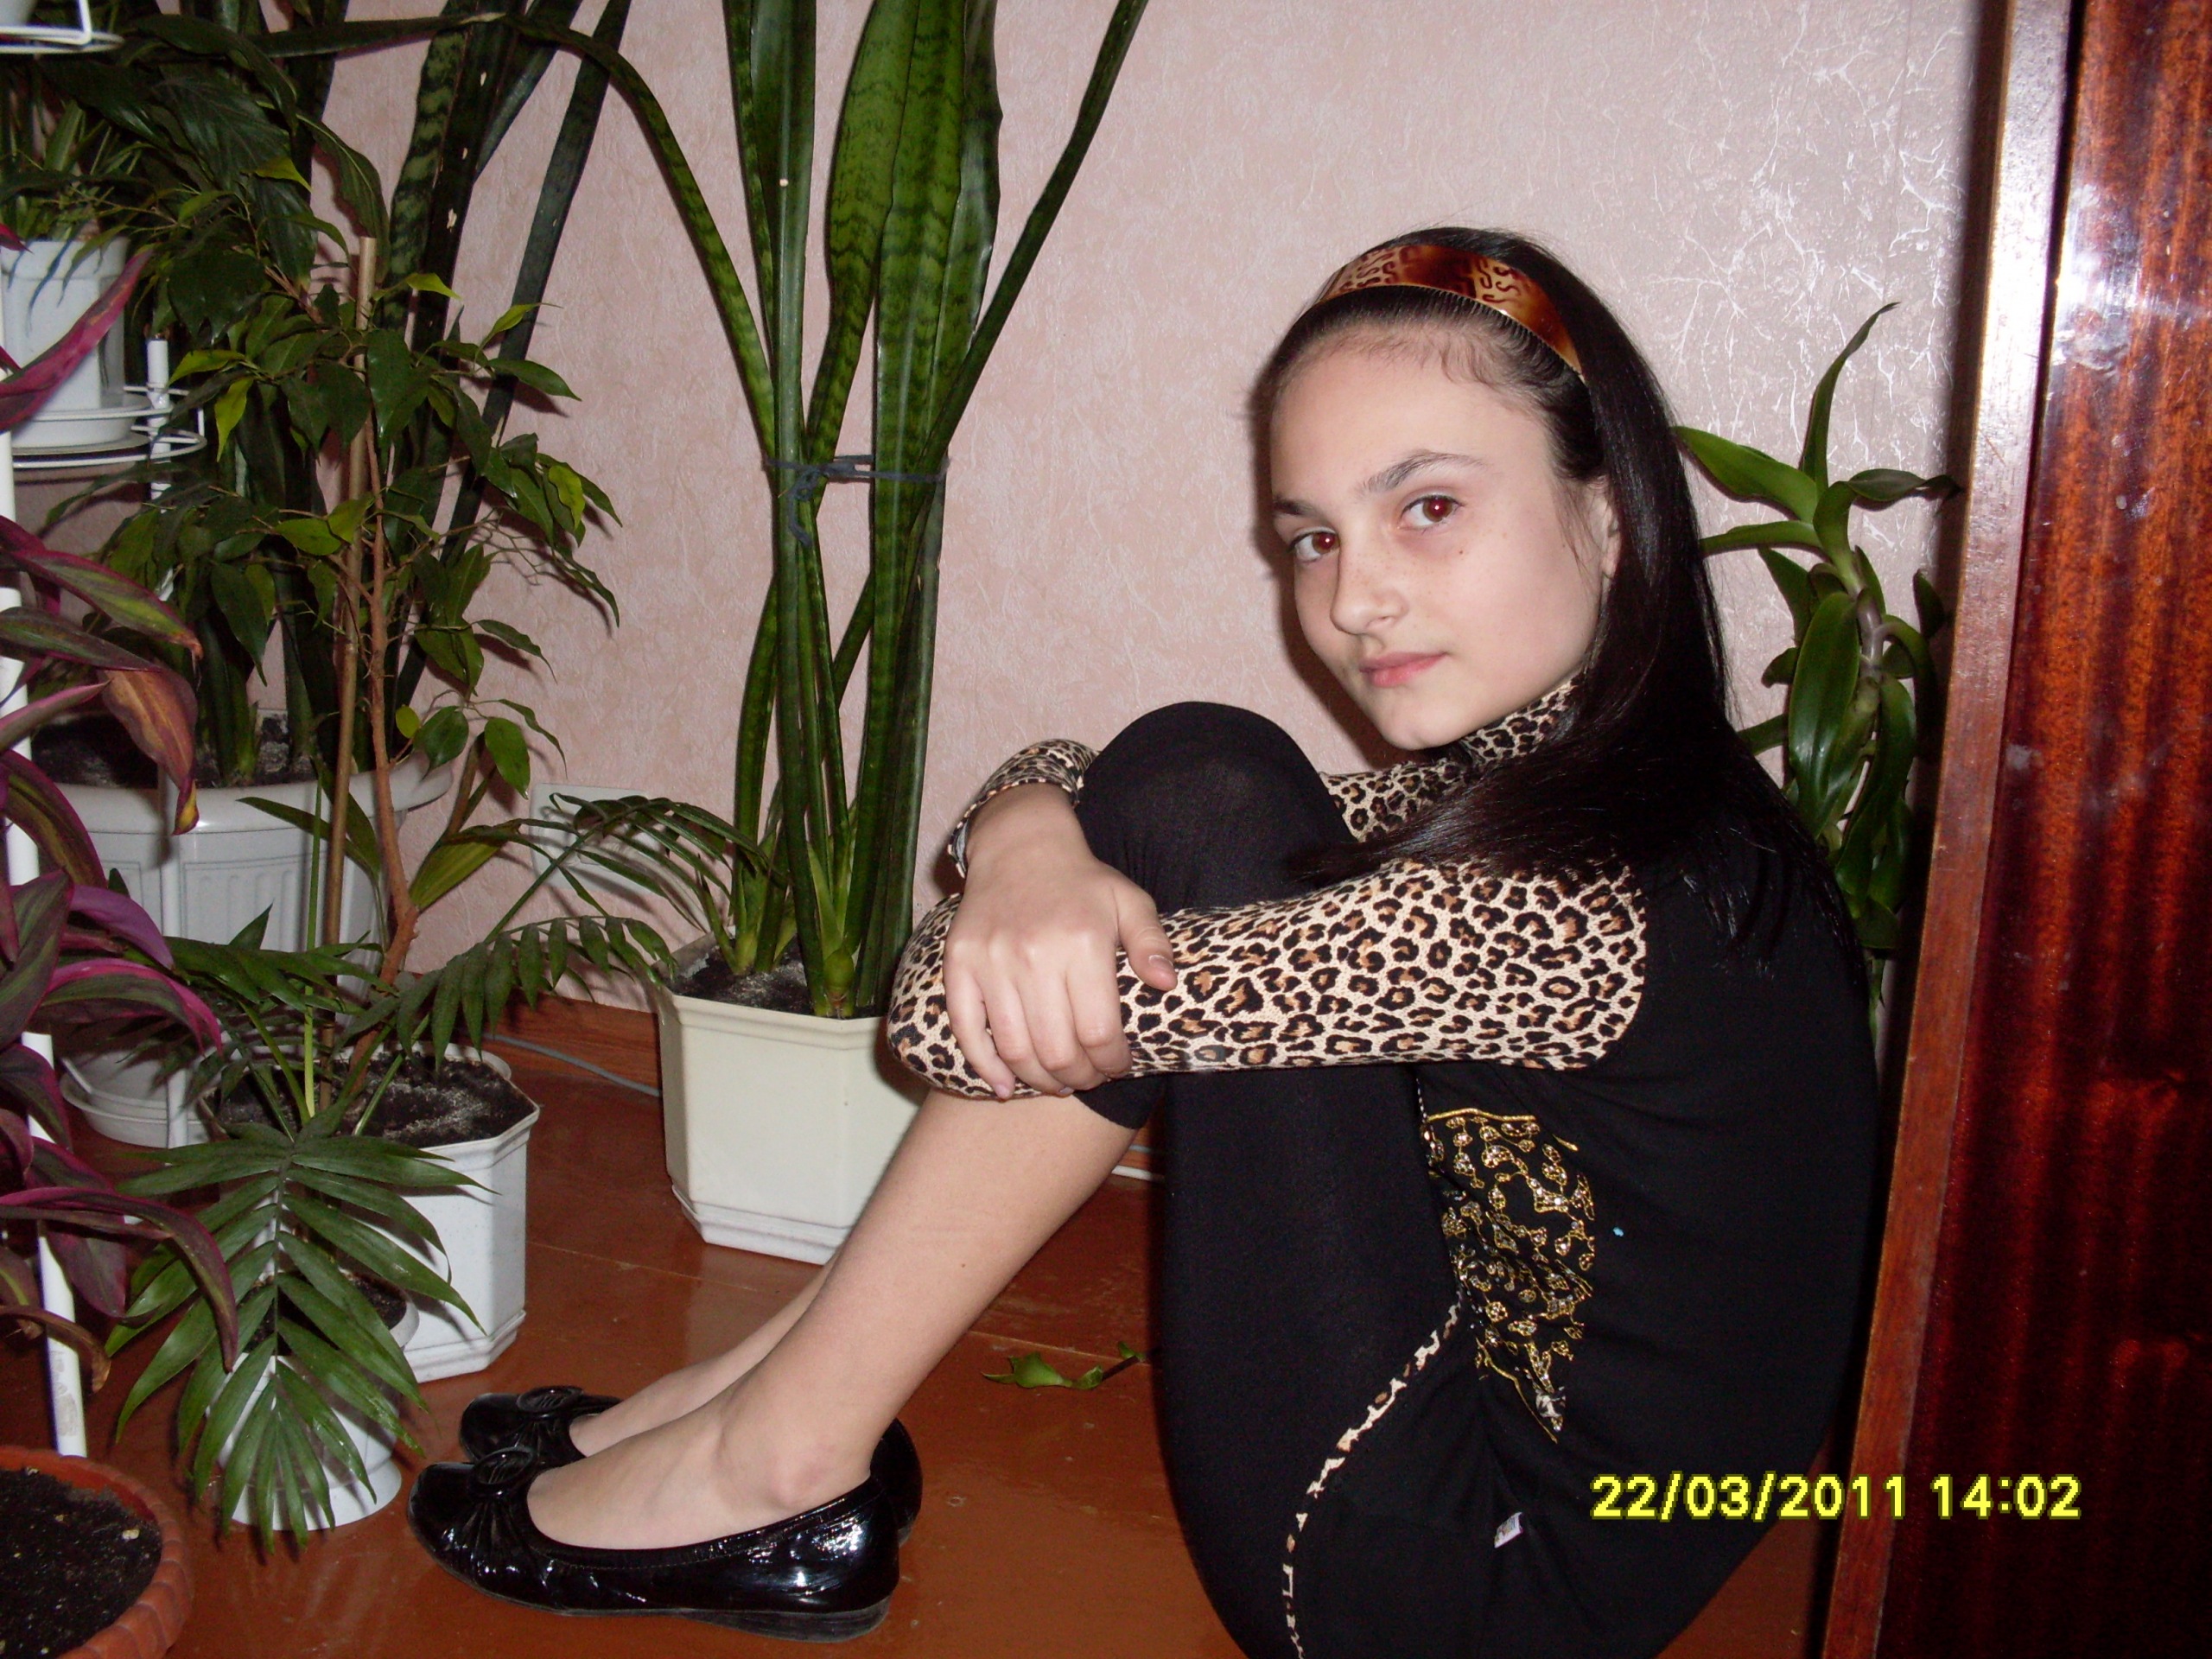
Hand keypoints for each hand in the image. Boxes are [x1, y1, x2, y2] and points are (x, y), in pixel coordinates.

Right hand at [944, 785, 1176, 1097]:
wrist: (1019, 846)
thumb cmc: (1081, 881)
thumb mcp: (1129, 900)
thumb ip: (1152, 943)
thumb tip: (1168, 984)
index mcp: (1081, 943)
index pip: (1098, 1031)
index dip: (1112, 1061)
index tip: (1119, 1065)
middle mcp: (1034, 955)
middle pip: (1056, 1049)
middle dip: (1079, 1077)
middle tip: (1089, 1078)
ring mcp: (991, 962)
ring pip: (1014, 1047)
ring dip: (1039, 1079)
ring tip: (1057, 1082)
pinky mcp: (959, 964)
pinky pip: (966, 1028)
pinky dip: (984, 1066)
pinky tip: (1004, 1087)